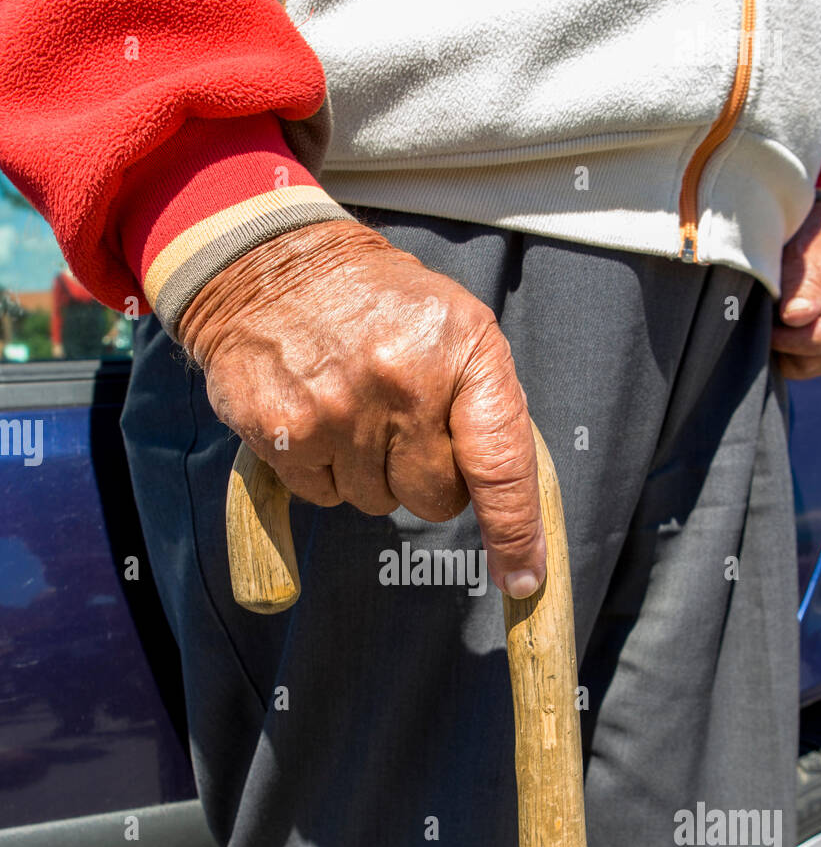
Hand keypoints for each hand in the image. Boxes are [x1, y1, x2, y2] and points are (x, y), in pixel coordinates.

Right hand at [178, 219, 544, 596]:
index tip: (523, 580)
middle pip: (436, 500)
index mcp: (462, 352)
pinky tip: (317, 416)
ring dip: (370, 471)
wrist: (271, 266)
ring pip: (378, 502)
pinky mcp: (286, 435)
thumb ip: (488, 409)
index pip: (501, 465)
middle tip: (401, 422)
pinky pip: (325, 497)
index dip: (514, 532)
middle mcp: (404, 383)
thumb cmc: (379, 306)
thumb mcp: (457, 327)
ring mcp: (339, 411)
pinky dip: (324, 470)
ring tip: (353, 407)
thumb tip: (511, 510)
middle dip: (425, 476)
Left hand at [772, 199, 820, 378]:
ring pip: (807, 367)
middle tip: (762, 315)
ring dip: (782, 349)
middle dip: (782, 344)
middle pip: (816, 359)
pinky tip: (777, 328)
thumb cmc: (817, 236)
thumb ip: (802, 282)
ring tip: (771, 317)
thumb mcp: (808, 248)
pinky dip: (785, 352)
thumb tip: (794, 318)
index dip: (789, 338)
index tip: (763, 322)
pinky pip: (805, 366)